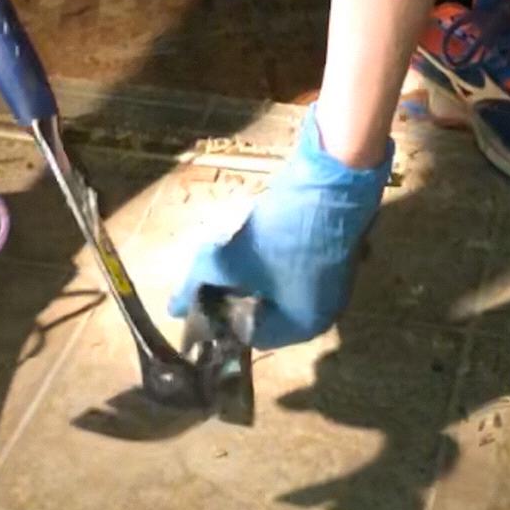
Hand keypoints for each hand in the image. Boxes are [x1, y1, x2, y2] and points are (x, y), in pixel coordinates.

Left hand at [169, 109, 392, 348]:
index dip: (220, 313)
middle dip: (235, 286)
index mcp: (305, 325)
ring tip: (235, 242)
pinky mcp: (332, 248)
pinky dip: (273, 252)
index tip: (200, 289)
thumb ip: (201, 283)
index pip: (250, 334)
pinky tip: (262, 229)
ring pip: (277, 281)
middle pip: (264, 307)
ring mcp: (331, 277)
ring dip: (252, 265)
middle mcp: (323, 308)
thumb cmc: (287, 231)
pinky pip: (293, 262)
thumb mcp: (234, 259)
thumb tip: (173, 307)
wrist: (336, 176)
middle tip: (215, 263)